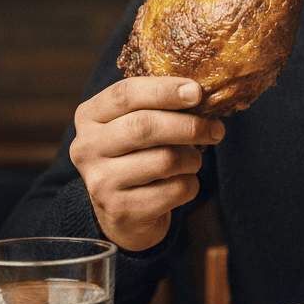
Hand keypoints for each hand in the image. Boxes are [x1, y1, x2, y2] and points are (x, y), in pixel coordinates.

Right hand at [69, 77, 224, 251]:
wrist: (123, 213)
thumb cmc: (137, 156)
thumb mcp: (135, 125)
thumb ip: (159, 107)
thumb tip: (199, 94)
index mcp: (89, 117)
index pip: (125, 94)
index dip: (164, 90)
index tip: (197, 91)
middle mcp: (87, 148)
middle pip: (144, 126)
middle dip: (189, 125)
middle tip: (216, 128)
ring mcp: (101, 182)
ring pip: (165, 160)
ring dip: (192, 158)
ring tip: (193, 159)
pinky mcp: (122, 210)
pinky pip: (175, 190)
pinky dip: (190, 184)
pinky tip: (183, 182)